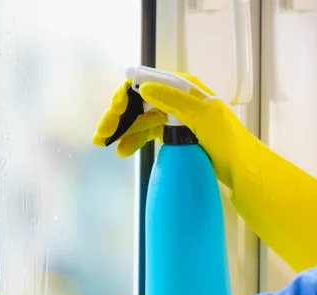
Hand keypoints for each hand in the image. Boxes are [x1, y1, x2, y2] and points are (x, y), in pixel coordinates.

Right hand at [93, 73, 250, 187]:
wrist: (239, 167)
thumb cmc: (225, 139)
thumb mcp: (202, 116)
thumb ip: (173, 100)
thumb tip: (142, 87)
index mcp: (183, 88)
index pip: (146, 83)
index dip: (125, 95)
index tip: (114, 111)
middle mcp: (175, 99)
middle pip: (138, 102)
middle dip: (117, 117)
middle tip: (100, 135)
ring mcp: (172, 117)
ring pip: (139, 119)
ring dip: (121, 130)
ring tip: (105, 145)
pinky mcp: (172, 134)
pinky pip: (146, 133)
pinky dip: (132, 140)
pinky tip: (122, 151)